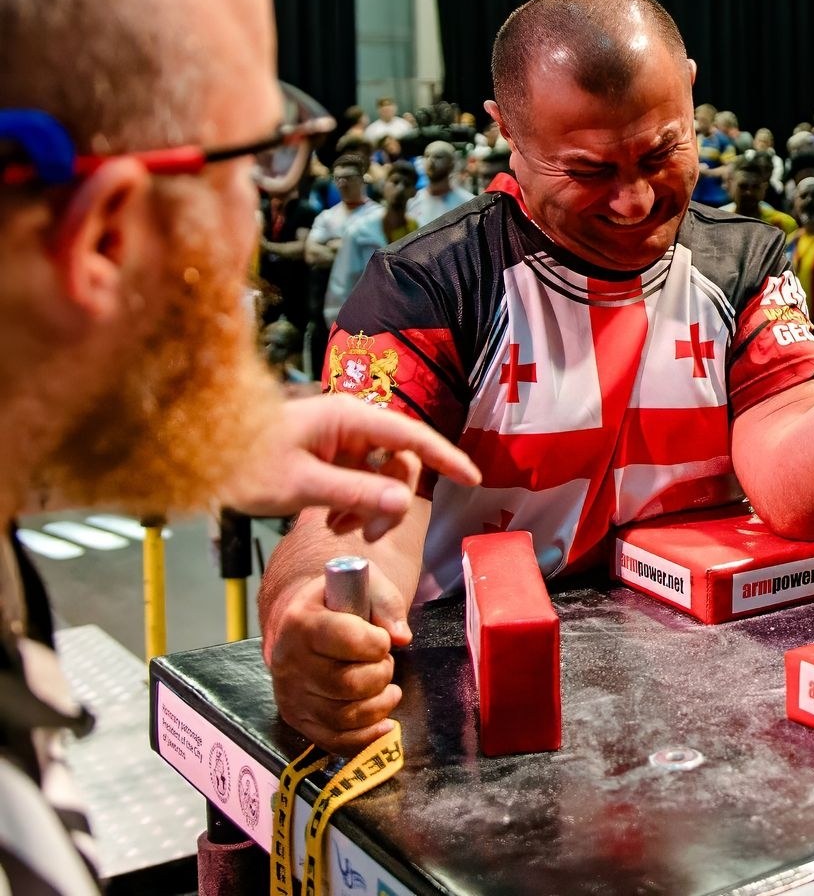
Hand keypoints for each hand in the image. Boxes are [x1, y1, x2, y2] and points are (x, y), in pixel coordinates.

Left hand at [223, 394, 480, 538]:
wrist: (199, 452)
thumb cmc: (244, 461)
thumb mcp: (302, 484)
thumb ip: (356, 492)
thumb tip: (403, 502)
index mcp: (349, 418)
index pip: (413, 437)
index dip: (446, 458)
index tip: (473, 479)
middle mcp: (350, 423)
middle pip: (397, 462)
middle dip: (389, 502)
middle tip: (367, 536)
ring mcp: (339, 438)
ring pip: (378, 475)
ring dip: (368, 506)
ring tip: (338, 529)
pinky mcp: (327, 453)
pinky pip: (357, 478)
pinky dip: (352, 503)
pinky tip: (330, 521)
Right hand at [262, 570, 410, 753]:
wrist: (304, 620)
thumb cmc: (339, 603)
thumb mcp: (364, 586)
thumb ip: (387, 605)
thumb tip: (401, 637)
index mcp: (301, 622)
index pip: (346, 640)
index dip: (376, 643)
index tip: (381, 639)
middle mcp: (289, 662)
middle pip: (348, 684)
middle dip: (381, 674)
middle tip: (383, 662)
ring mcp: (291, 695)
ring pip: (345, 717)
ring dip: (380, 704)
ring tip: (385, 686)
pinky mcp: (298, 720)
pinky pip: (335, 741)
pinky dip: (366, 738)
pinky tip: (384, 723)